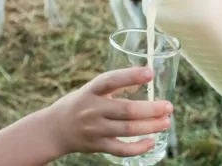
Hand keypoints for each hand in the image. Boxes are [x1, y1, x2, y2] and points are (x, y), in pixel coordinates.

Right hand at [45, 67, 172, 156]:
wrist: (53, 130)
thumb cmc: (79, 104)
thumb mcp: (92, 90)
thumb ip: (116, 86)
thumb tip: (145, 80)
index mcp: (91, 90)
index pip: (110, 80)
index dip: (130, 76)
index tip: (150, 73)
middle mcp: (92, 109)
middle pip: (126, 110)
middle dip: (151, 109)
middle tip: (169, 107)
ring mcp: (94, 129)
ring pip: (127, 129)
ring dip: (150, 126)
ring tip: (166, 122)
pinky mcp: (96, 145)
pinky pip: (120, 149)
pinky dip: (137, 147)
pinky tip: (151, 141)